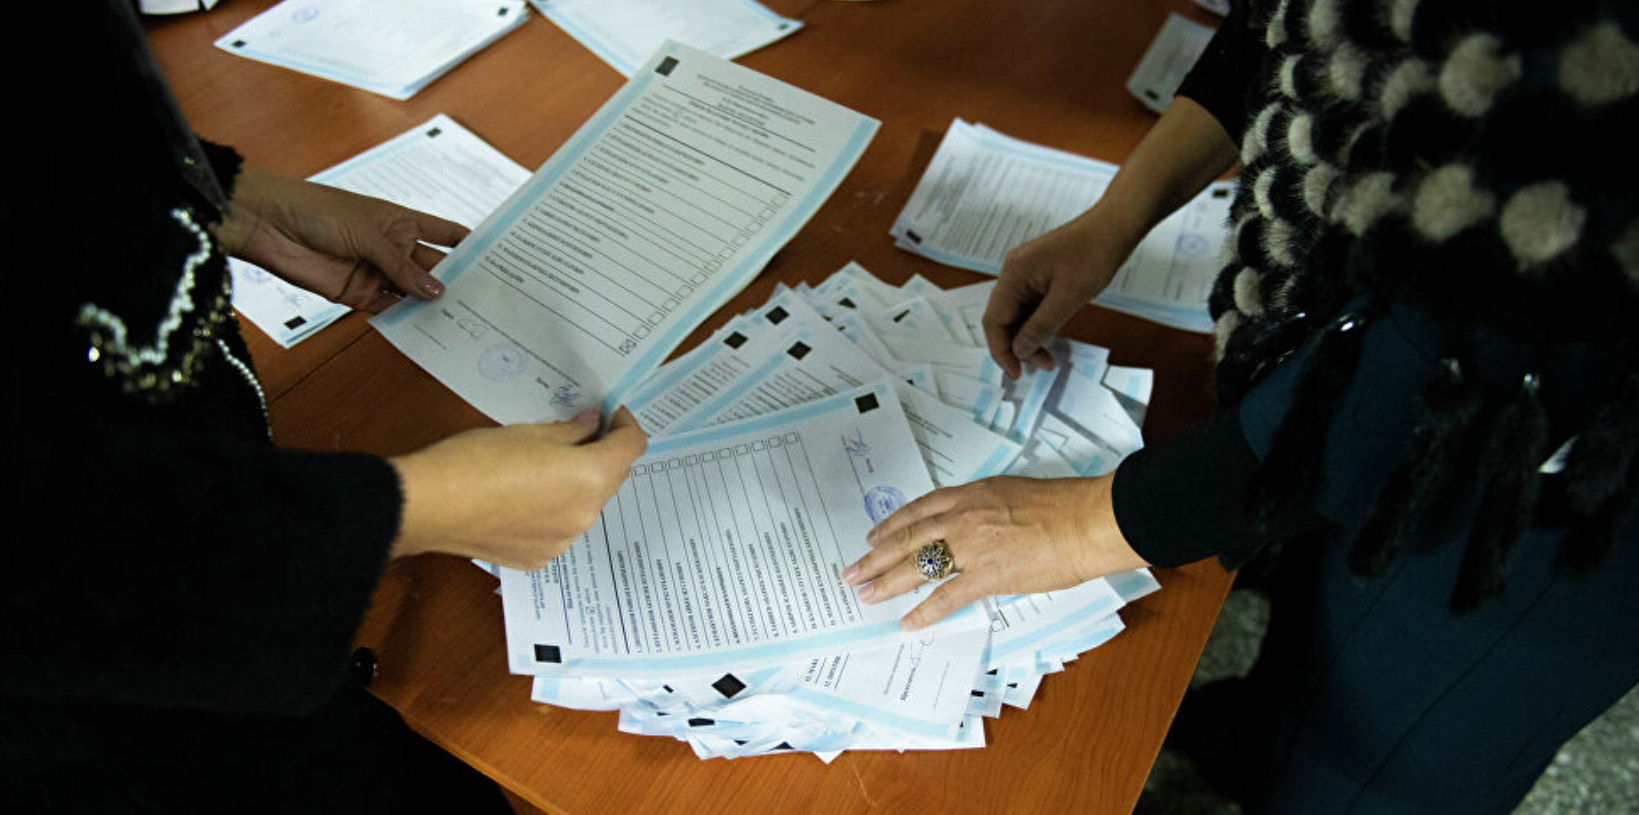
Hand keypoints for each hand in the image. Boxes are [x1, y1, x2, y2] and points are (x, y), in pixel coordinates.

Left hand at [214, 166, 470, 311]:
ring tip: (462, 320)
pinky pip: (388, 309)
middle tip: (485, 302)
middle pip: (434, 268)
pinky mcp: (357, 294)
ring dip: (431, 304)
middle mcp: (395, 248)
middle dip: (456, 283)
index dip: (471, 246)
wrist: (269, 226)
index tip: (499, 262)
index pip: (446, 235)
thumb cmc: (319, 212)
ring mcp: (377, 272)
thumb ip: (403, 267)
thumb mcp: (370, 234)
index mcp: (403, 222)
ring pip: (413, 292)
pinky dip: (404, 318)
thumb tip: (437, 290)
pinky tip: (425, 328)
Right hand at [389, 408, 647, 569]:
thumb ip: (570, 430)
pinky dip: (554, 511)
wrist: (429, 506)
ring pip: (585, 506)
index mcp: (589, 477)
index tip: (612, 414)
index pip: (631, 447)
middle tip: (581, 434)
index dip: (626, 425)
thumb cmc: (476, 460)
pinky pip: (560, 529)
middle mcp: (585, 515)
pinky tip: (525, 498)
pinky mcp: (538, 558)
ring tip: (546, 467)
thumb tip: (591, 424)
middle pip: (613, 479)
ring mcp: (563, 541)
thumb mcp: (528, 432)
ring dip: (578, 485)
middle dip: (602, 455)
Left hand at [841, 475, 1147, 629]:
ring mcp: (972, 546)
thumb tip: (980, 525)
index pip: (919, 509)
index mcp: (970, 494)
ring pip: (917, 565)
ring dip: (887, 582)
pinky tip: (908, 622)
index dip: (892, 525)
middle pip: (907, 537)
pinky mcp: (988, 575)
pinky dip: (925, 611)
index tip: (874, 537)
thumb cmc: (1062, 506)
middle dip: (875, 557)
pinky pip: (947, 596)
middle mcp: (963, 517)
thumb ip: (988, 508)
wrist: (1086, 521)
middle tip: (851, 571)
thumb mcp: (1013, 493)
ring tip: (865, 594)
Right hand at [983, 209, 1137, 378]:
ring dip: (1028, 337)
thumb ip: (1041, 326)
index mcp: (1014, 273)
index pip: (994, 320)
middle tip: (1039, 366)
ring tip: (1048, 356)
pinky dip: (1037, 324)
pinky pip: (1030, 305)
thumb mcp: (1068, 297)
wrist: (1114, 227)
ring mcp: (1025, 272)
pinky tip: (1050, 336)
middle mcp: (1014, 272)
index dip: (1001, 350)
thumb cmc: (1094, 253)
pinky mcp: (1038, 275)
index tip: (1015, 372)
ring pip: (1017, 314)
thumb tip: (1021, 350)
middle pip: (1002, 318)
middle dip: (1017, 346)